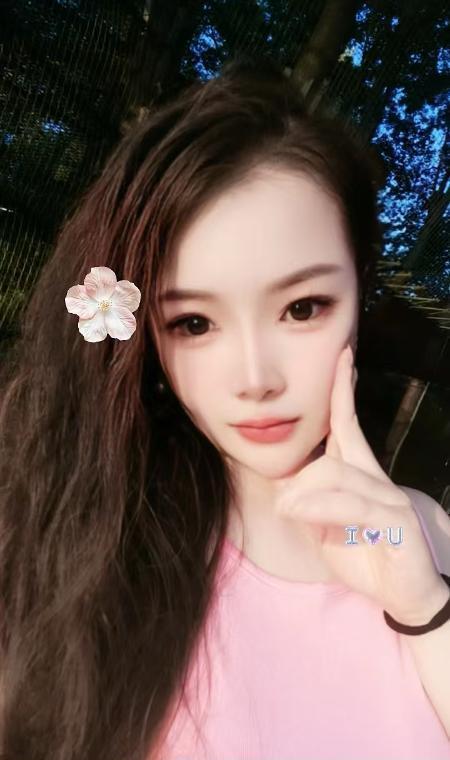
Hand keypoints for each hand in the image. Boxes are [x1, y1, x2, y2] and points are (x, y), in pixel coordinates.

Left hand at [276, 344, 448, 624]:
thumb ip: (309, 506)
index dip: (342, 389)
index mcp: (361, 475)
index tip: (341, 356)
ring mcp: (389, 498)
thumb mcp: (326, 530)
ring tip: (286, 509)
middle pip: (334, 449)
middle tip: (283, 504)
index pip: (349, 423)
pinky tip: (299, 512)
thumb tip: (285, 491)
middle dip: (301, 473)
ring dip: (304, 492)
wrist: (406, 595)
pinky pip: (350, 505)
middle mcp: (377, 479)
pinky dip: (319, 507)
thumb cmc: (366, 556)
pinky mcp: (395, 521)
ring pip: (337, 474)